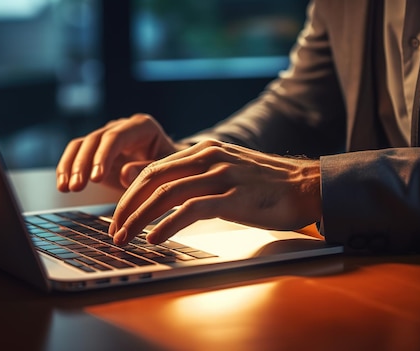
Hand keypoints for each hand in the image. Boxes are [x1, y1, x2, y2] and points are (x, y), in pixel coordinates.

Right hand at [56, 114, 179, 191]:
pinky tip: (63, 186)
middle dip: (83, 164)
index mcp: (142, 126)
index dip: (104, 156)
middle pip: (95, 140)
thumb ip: (147, 170)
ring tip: (66, 188)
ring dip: (70, 166)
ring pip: (81, 145)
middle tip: (77, 187)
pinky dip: (67, 169)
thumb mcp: (167, 169)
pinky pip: (76, 155)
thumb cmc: (171, 168)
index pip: (117, 137)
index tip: (96, 178)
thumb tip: (125, 173)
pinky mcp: (96, 150)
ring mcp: (107, 137)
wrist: (168, 168)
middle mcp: (121, 127)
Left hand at [109, 140, 322, 245]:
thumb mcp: (225, 171)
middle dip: (127, 206)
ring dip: (140, 219)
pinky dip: (167, 225)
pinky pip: (191, 210)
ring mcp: (221, 176)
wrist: (307, 186)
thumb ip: (192, 175)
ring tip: (125, 239)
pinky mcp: (233, 197)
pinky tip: (155, 239)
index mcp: (204, 151)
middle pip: (154, 179)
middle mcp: (209, 158)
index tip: (117, 215)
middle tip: (112, 230)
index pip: (155, 169)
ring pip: (167, 194)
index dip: (130, 193)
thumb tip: (157, 186)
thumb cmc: (265, 185)